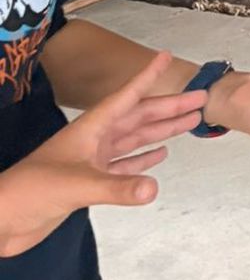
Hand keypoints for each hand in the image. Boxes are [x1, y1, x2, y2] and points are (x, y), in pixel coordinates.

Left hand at [0, 50, 204, 256]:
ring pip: (134, 140)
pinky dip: (143, 160)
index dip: (146, 77)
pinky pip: (124, 165)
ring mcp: (91, 162)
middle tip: (200, 98)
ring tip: (189, 122)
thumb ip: (116, 188)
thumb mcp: (76, 186)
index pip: (125, 97)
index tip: (166, 57)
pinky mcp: (89, 183)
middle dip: (168, 108)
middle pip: (138, 118)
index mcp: (90, 130)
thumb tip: (155, 188)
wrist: (1, 222)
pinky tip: (160, 156)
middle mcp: (94, 141)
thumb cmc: (30, 192)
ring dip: (160, 131)